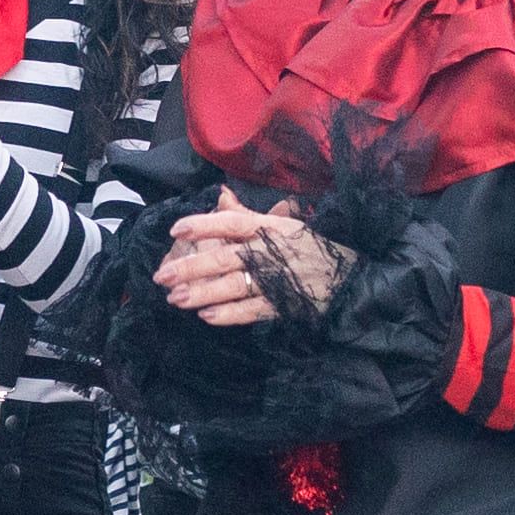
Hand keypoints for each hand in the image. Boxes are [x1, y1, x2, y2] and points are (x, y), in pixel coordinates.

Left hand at [156, 197, 344, 327]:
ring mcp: (277, 280)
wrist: (352, 277)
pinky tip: (206, 316)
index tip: (175, 229)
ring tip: (176, 299)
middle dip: (191, 267)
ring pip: (234, 286)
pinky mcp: (284, 304)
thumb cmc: (312, 248)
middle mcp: (271, 252)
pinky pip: (252, 311)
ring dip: (202, 293)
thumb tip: (220, 197)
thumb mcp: (284, 224)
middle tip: (162, 276)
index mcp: (271, 228)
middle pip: (225, 258)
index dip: (203, 224)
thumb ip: (248, 216)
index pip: (231, 223)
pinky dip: (229, 315)